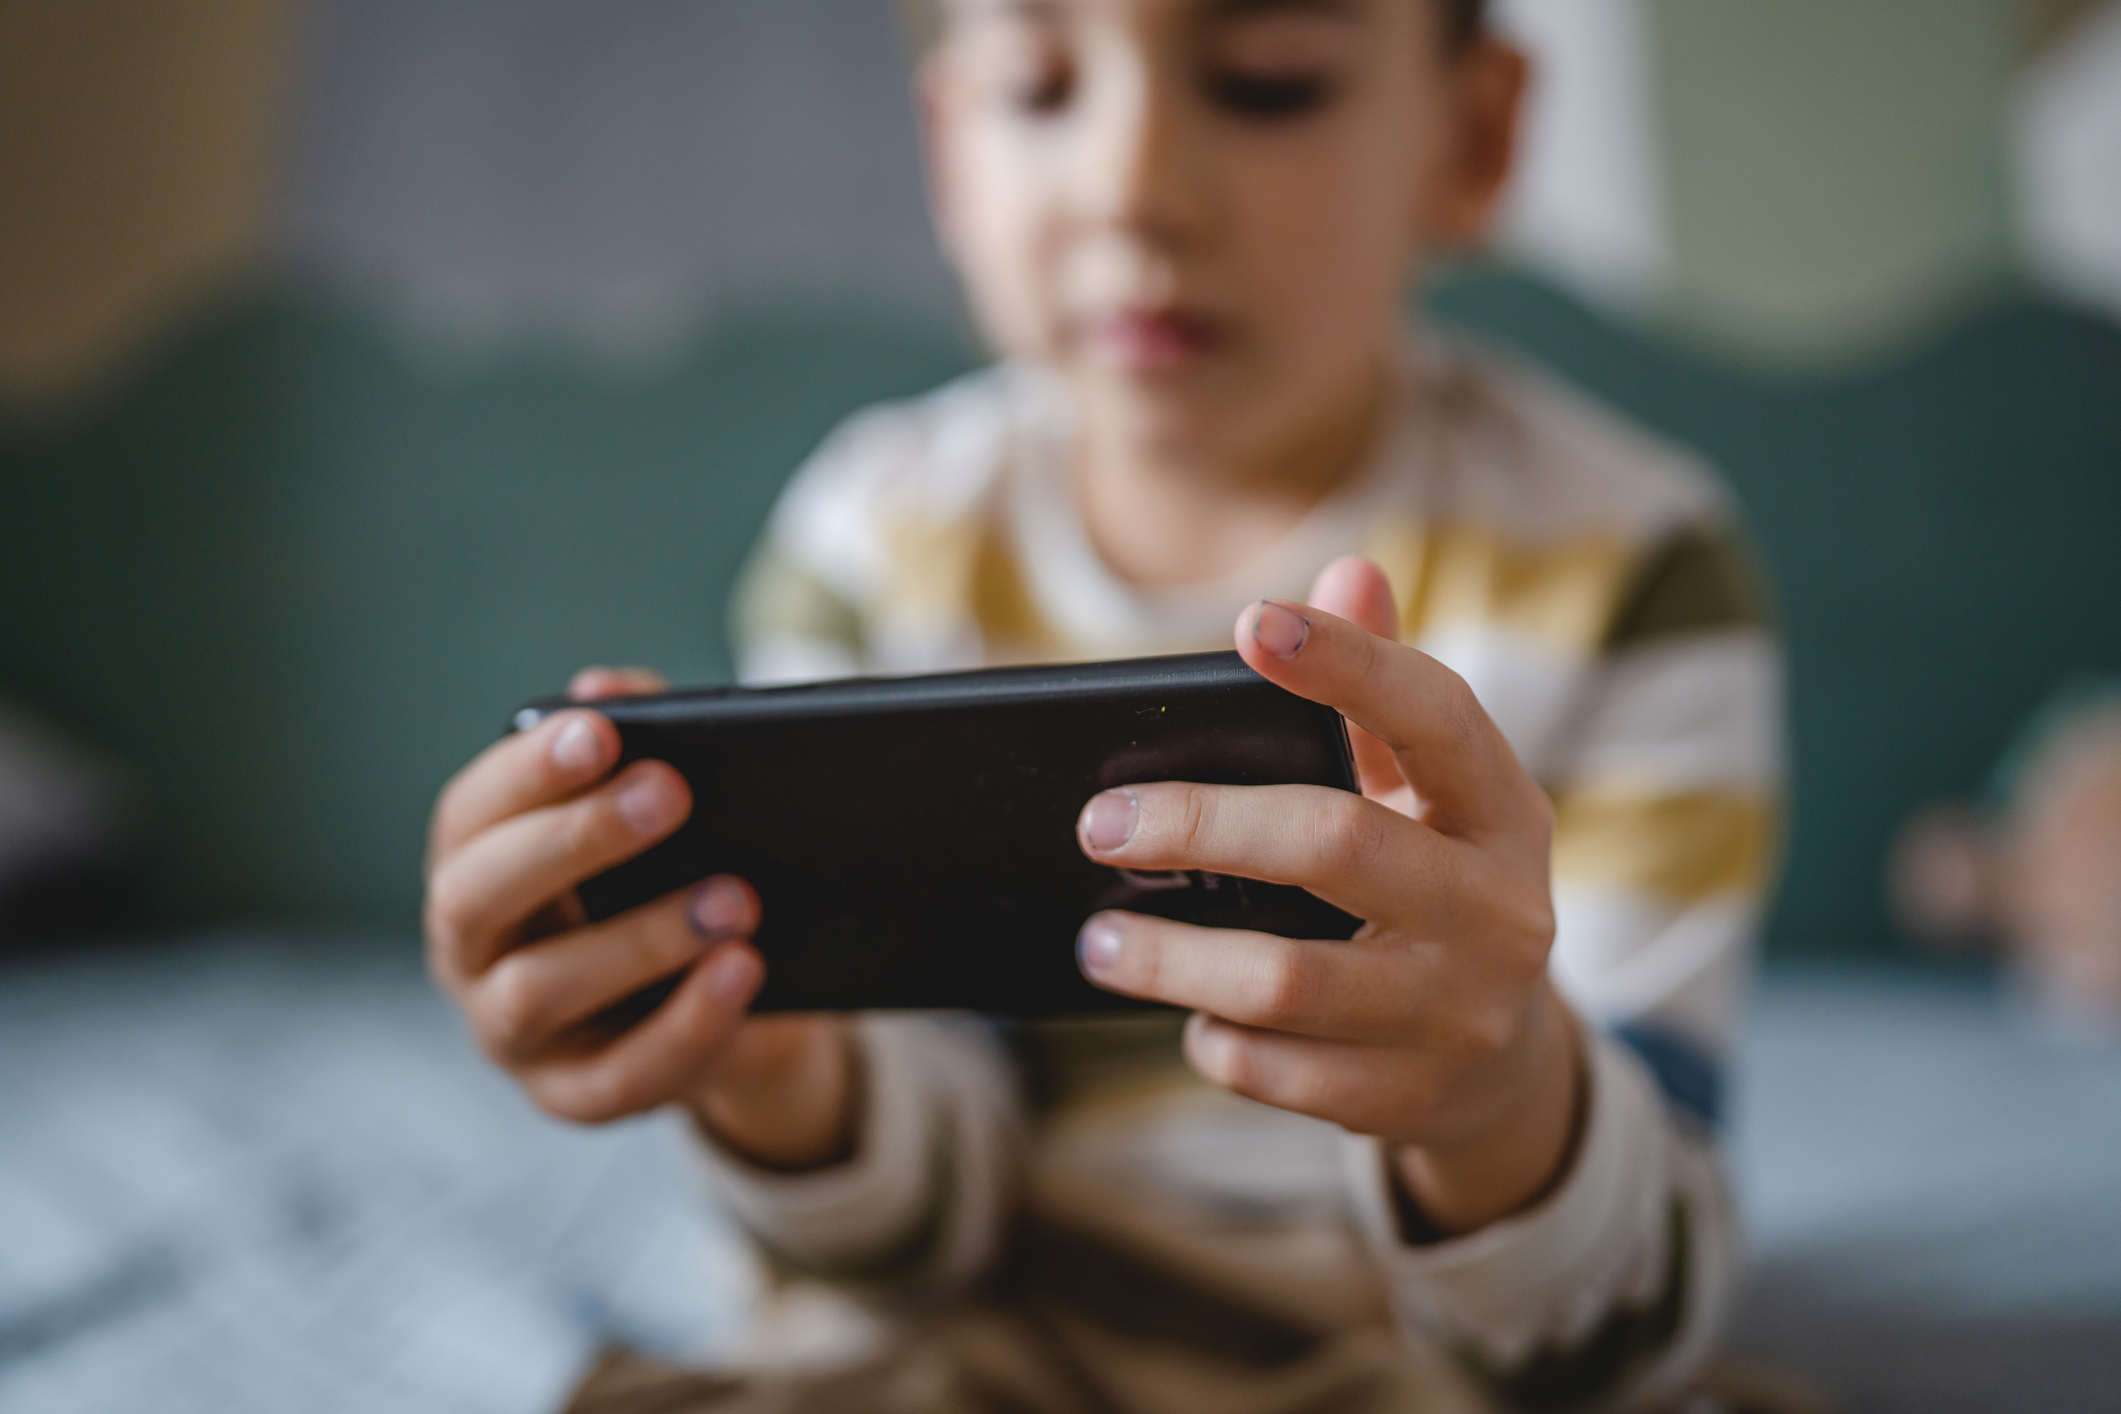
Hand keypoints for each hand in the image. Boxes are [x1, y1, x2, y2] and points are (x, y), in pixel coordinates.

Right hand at [424, 666, 854, 1168]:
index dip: (526, 771)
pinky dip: (684, 1027)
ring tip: (735, 899)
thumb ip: (640, 743)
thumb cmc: (673, 873)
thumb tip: (607, 685)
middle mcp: (470, 951)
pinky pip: (618, 1079)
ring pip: (538, 991)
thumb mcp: (664, 812)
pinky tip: (742, 973)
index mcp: (475, 862)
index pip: (470, 814)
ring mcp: (511, 1034)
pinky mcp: (573, 1097)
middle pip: (478, 896)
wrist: (731, 994)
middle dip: (573, 840)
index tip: (600, 731)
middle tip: (670, 793)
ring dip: (639, 939)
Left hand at [1073, 558, 1581, 1233]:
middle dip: (1201, 826)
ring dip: (1172, 958)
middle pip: (1336, 845)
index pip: (1434, 715)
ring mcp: (1457, 1012)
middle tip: (1098, 825)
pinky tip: (1187, 1013)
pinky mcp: (1408, 1098)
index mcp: (1501, 809)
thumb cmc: (1435, 886)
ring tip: (1095, 938)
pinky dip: (1215, 1039)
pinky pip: (1279, 1070)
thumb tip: (1349, 569)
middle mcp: (1498, 909)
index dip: (1350, 664)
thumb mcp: (1432, 794)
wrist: (1508, 1065)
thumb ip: (1381, 691)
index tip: (1250, 622)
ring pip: (1288, 981)